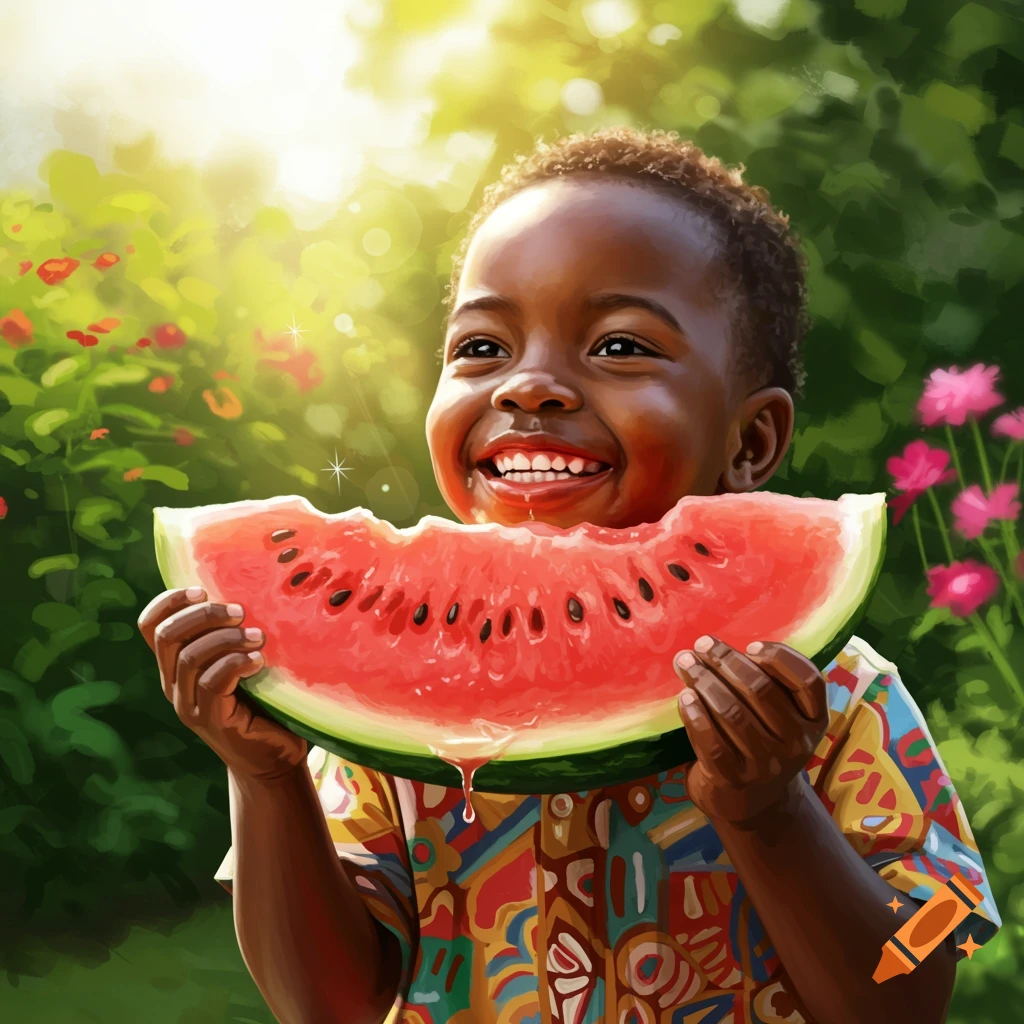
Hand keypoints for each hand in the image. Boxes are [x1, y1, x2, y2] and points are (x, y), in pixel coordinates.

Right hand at [139, 587, 307, 781]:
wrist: (273, 759)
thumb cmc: (264, 704)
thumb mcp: (244, 662)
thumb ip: (235, 635)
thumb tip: (254, 588)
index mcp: (175, 665)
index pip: (150, 626)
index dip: (168, 601)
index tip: (201, 590)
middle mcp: (174, 685)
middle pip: (167, 636)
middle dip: (203, 616)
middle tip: (239, 611)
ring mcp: (188, 706)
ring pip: (190, 658)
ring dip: (226, 639)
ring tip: (258, 637)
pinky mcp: (210, 721)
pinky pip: (213, 683)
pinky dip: (236, 664)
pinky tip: (259, 661)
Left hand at [674, 635, 828, 824]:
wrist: (751, 802)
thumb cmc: (761, 742)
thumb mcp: (781, 717)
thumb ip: (768, 685)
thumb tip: (721, 646)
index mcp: (814, 720)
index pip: (809, 681)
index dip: (779, 658)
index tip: (749, 646)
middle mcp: (797, 744)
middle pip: (760, 690)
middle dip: (725, 661)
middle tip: (701, 645)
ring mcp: (766, 765)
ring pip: (732, 712)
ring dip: (703, 681)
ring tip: (685, 664)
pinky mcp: (734, 780)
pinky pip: (711, 741)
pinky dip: (695, 715)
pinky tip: (684, 698)